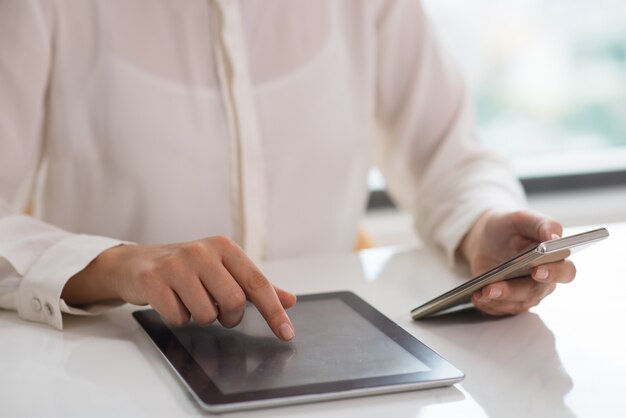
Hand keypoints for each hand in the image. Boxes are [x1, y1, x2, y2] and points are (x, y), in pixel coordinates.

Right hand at [62, 236, 296, 340]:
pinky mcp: (153, 280)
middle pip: (233, 302)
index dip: (274, 311)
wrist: (136, 263)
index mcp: (224, 247)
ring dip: (202, 317)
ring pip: (206, 315)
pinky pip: (179, 318)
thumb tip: (290, 300)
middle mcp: (202, 251)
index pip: (257, 283)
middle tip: (218, 310)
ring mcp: (176, 264)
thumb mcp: (223, 270)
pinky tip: (171, 301)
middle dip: (229, 316)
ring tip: (190, 301)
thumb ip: (254, 286)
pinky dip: (178, 318)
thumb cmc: (187, 269)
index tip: (287, 333)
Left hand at [459, 210, 575, 315]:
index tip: (537, 271)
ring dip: (497, 300)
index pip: (565, 271)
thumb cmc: (507, 227)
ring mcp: (526, 294)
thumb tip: (555, 237)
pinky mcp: (509, 302)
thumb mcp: (521, 218)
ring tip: (480, 292)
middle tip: (493, 287)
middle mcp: (544, 281)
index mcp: (555, 259)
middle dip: (513, 291)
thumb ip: (542, 224)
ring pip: (517, 304)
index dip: (554, 273)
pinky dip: (488, 305)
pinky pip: (501, 309)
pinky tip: (476, 296)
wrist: (485, 239)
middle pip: (535, 292)